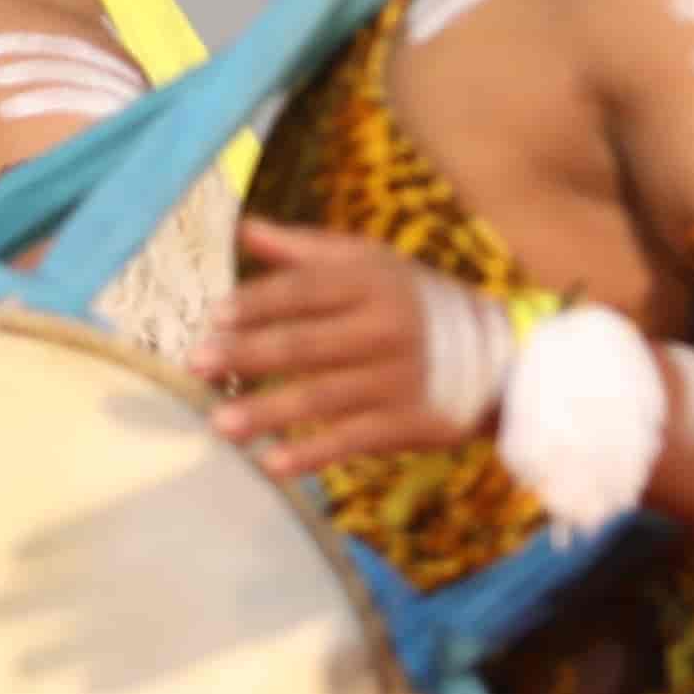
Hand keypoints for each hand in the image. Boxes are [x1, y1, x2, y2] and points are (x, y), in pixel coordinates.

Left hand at [210, 217, 490, 477]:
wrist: (497, 356)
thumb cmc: (411, 302)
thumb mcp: (369, 262)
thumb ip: (305, 250)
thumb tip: (244, 228)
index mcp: (371, 282)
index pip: (305, 290)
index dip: (259, 302)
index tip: (215, 316)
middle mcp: (384, 327)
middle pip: (306, 343)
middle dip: (249, 355)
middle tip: (197, 367)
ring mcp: (397, 378)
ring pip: (323, 396)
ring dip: (270, 412)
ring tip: (220, 424)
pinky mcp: (409, 422)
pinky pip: (353, 439)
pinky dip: (313, 454)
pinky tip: (272, 465)